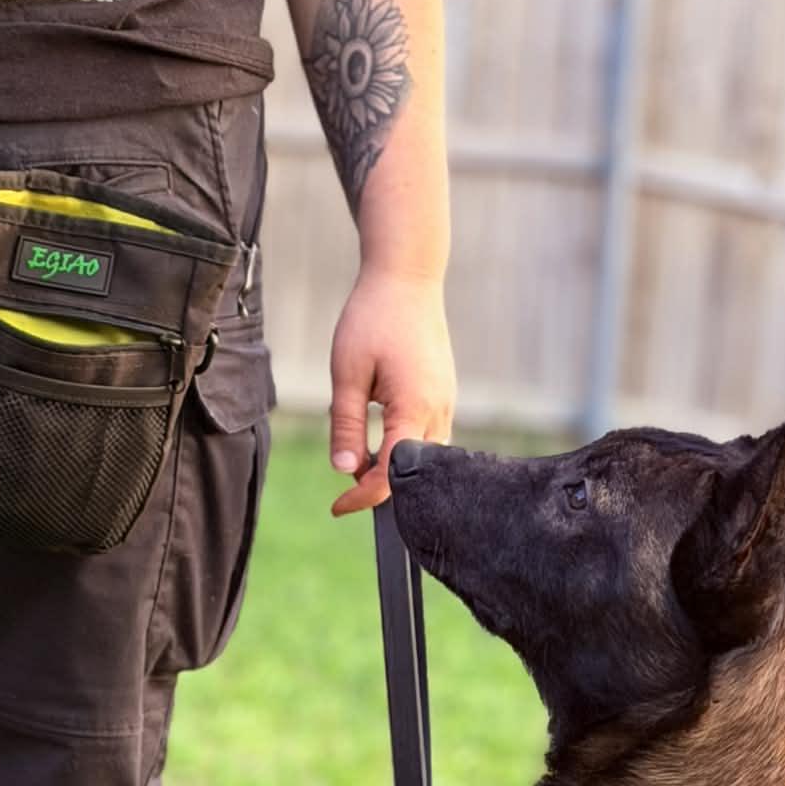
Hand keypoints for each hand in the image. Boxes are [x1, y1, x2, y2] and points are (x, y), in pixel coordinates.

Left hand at [328, 264, 455, 515]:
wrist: (407, 276)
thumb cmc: (373, 318)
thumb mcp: (347, 374)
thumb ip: (346, 426)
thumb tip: (344, 472)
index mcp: (414, 409)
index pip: (390, 476)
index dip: (362, 498)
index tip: (337, 508)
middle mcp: (439, 412)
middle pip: (413, 474)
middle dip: (379, 487)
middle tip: (344, 487)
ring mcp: (447, 404)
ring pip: (424, 458)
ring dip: (392, 466)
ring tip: (359, 455)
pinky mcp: (445, 395)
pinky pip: (428, 437)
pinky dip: (403, 447)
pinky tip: (379, 434)